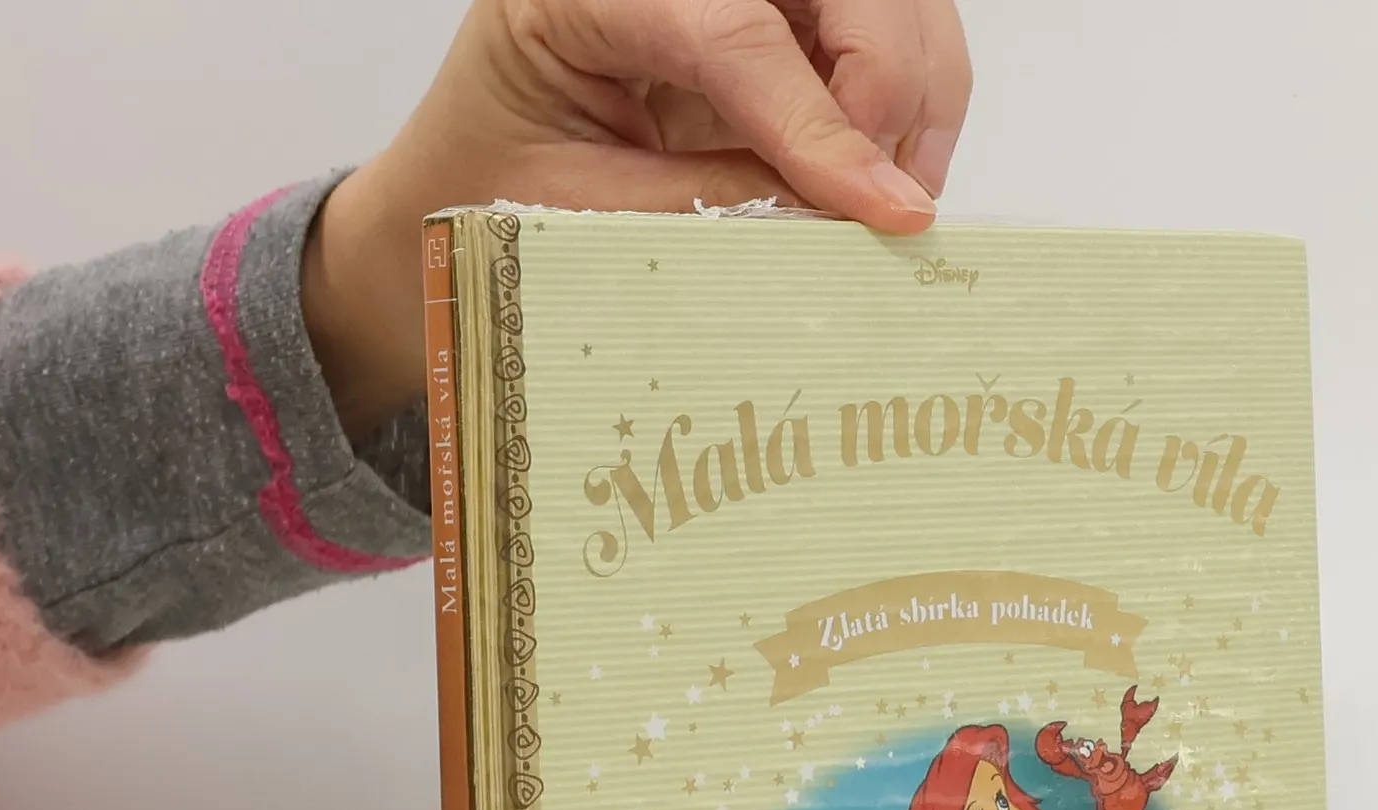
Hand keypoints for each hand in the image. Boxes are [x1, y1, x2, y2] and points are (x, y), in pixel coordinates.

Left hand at [304, 0, 971, 437]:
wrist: (463, 185)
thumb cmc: (495, 192)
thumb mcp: (582, 215)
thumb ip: (709, 208)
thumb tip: (840, 220)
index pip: (737, 30)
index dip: (822, 125)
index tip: (889, 211)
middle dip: (890, 90)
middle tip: (893, 207)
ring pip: (888, 1)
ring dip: (914, 98)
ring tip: (891, 200)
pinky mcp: (774, 13)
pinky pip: (879, 35)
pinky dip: (903, 108)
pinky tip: (876, 178)